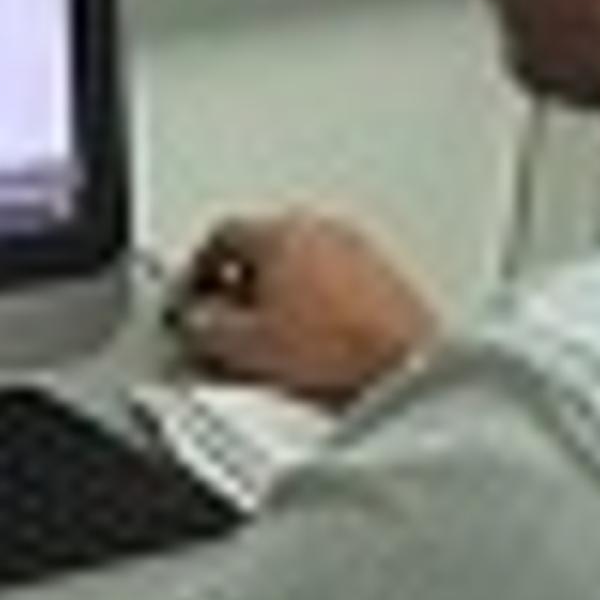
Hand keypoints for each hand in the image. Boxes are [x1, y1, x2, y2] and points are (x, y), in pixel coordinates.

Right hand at [169, 208, 437, 404]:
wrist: (406, 371)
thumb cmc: (336, 350)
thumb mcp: (241, 345)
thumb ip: (203, 326)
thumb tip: (196, 322)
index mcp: (282, 231)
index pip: (221, 234)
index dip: (197, 271)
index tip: (193, 300)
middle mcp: (323, 229)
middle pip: (263, 248)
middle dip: (239, 287)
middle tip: (225, 322)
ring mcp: (360, 251)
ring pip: (301, 266)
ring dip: (280, 296)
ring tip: (270, 338)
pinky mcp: (387, 279)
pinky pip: (335, 284)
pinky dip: (316, 306)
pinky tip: (312, 343)